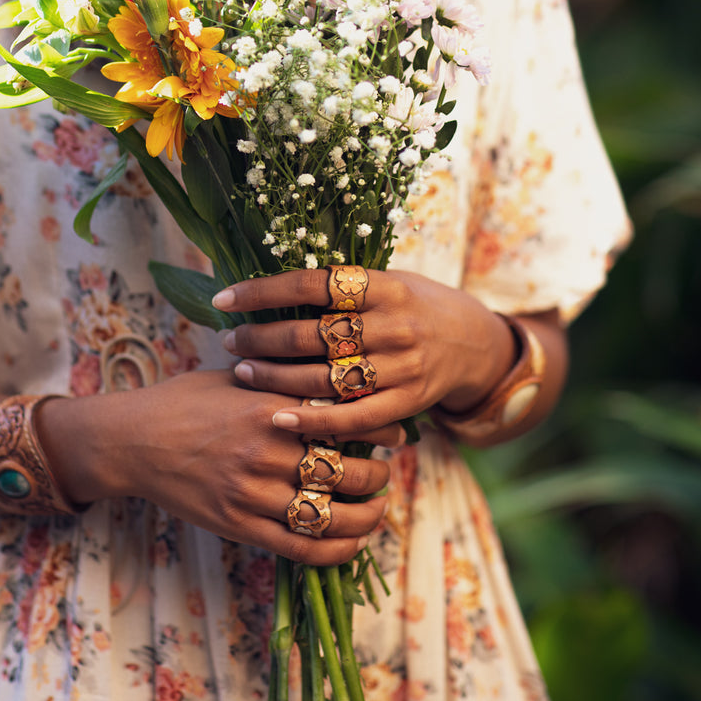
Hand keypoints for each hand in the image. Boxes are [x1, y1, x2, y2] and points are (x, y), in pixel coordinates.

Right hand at [38, 368, 401, 565]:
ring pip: (330, 514)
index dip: (380, 425)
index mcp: (269, 405)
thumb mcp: (235, 376)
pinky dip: (336, 549)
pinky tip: (352, 541)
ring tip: (378, 506)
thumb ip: (282, 377)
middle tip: (387, 468)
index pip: (344, 417)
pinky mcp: (238, 525)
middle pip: (347, 469)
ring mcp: (251, 492)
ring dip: (367, 515)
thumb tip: (334, 368)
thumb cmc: (185, 400)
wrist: (132, 441)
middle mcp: (264, 450)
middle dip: (378, 473)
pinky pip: (301, 547)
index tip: (396, 428)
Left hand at [214, 268, 515, 439]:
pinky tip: (277, 417)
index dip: (263, 291)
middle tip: (230, 340)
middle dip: (260, 338)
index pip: (311, 284)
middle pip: (310, 334)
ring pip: (323, 377)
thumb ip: (342, 286)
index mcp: (384, 285)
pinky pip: (351, 418)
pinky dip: (311, 420)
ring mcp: (402, 366)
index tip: (225, 296)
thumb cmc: (416, 306)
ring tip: (241, 372)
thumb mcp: (389, 281)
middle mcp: (394, 324)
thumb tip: (272, 285)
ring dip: (273, 377)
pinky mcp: (408, 403)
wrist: (475, 343)